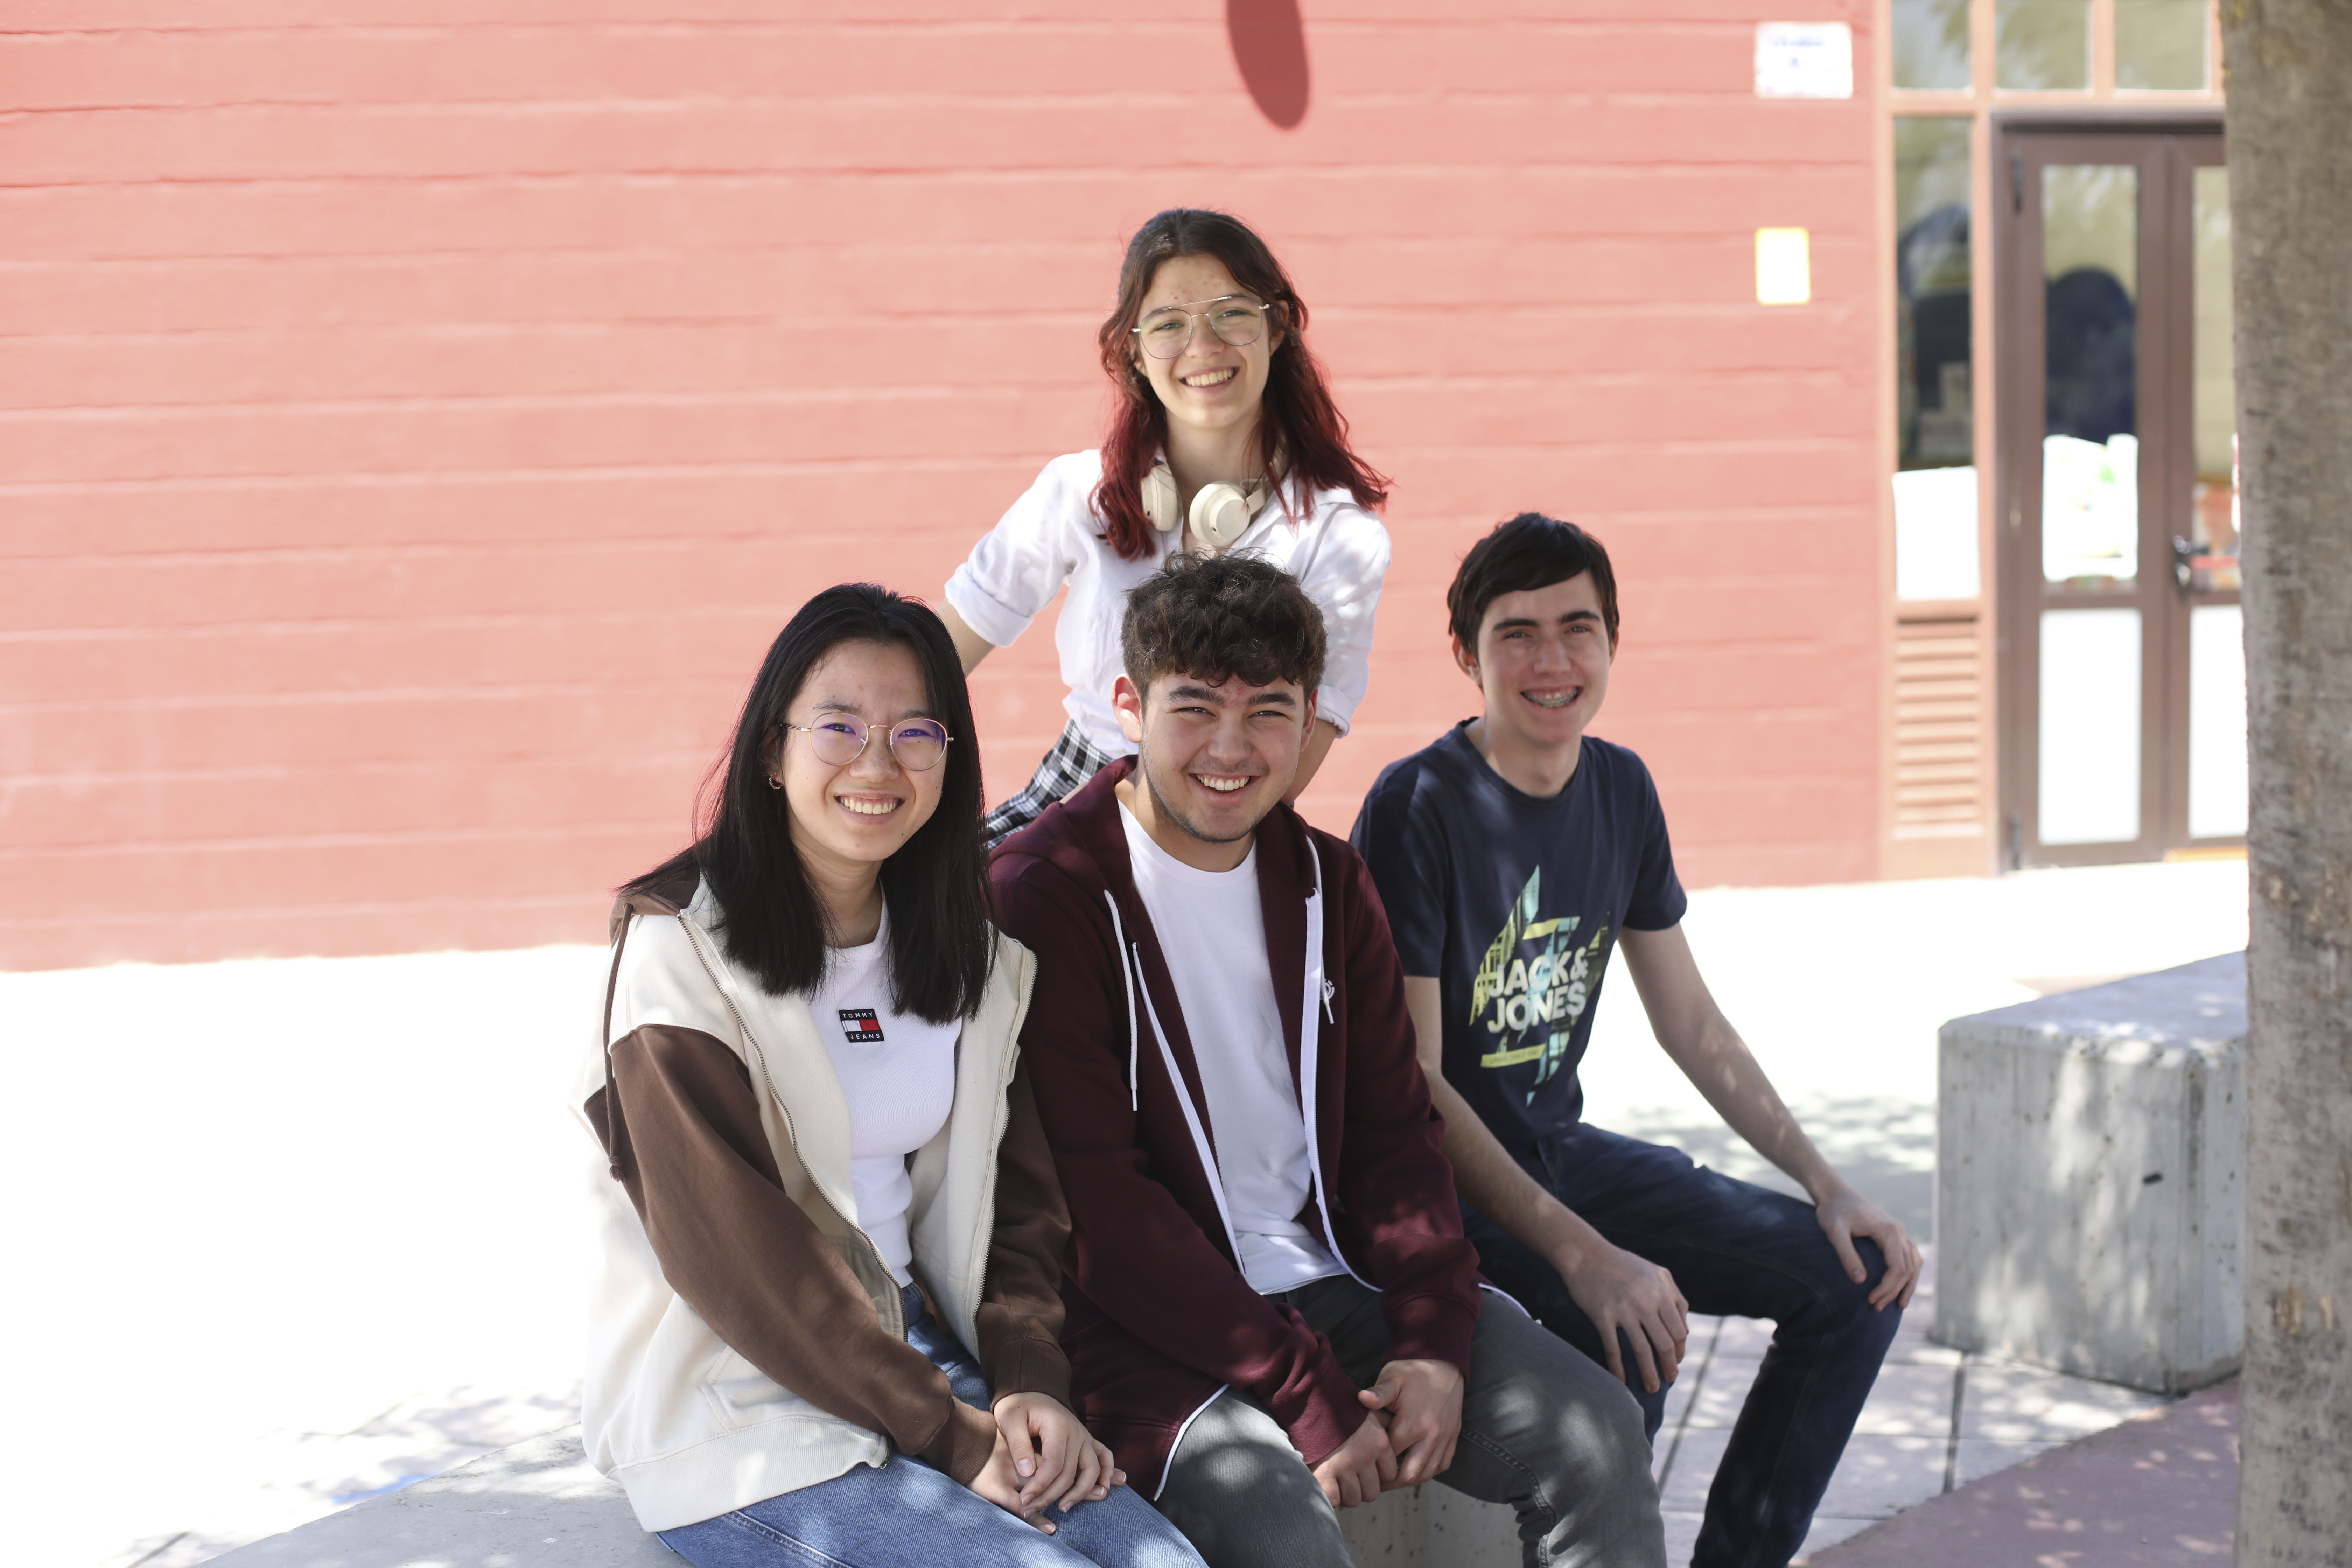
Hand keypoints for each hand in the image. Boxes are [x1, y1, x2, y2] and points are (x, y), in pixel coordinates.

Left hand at [977, 1393, 1119, 1524]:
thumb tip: (1028, 1473)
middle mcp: (1076, 1432)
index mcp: (1057, 1425)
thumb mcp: (1009, 1419)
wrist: (1031, 1393)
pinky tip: (1102, 1490)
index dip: (1040, 1486)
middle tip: (1030, 1509)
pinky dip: (1107, 1473)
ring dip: (1080, 1493)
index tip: (1024, 1500)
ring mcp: (1085, 1437)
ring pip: (1091, 1470)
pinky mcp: (1087, 1441)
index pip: (1053, 1464)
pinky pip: (1104, 1457)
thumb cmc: (1017, 1407)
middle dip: (1050, 1495)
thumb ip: (1018, 1444)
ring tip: (1062, 1508)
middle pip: (1070, 1473)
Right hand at [1310, 1409, 1397, 1507]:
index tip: (1364, 1468)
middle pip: (1372, 1492)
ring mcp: (1344, 1467)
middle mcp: (1365, 1457)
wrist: (1310, 1402)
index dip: (1376, 1474)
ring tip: (1335, 1478)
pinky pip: (1334, 1499)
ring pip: (1354, 1499)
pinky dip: (1329, 1496)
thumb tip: (1394, 1429)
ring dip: (1345, 1493)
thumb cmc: (1340, 1408)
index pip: (1389, 1475)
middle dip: (1361, 1488)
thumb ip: (1384, 1422)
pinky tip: (1325, 1482)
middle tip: (1348, 1476)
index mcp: (1379, 1443)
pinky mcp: (1324, 1475)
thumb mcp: (1368, 1412)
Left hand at [1357, 1358, 1463, 1485]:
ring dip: (1410, 1479)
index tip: (1364, 1467)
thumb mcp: (1393, 1378)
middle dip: (1391, 1482)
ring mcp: (1444, 1439)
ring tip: (1393, 1478)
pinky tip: (1416, 1467)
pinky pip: (1442, 1465)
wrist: (1445, 1363)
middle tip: (1376, 1481)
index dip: (1376, 1464)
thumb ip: (1378, 1393)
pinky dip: (1429, 1471)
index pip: (1390, 1459)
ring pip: (1427, 1474)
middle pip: (1409, 1475)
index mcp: (1412, 1426)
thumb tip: (1361, 1397)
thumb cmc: (1414, 1371)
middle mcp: (1431, 1437)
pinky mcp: (1453, 1437)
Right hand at [1558, 1237, 1688, 1392]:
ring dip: (1649, 1374)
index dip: (1679, 1351)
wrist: (1585, 1253)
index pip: (1679, 1332)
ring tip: (1651, 1388)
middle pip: (1664, 1344)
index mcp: (1662, 1292)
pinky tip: (1621, 1380)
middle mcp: (1646, 1302)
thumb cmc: (1622, 1264)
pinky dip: (1618, 1368)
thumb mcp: (1657, 1273)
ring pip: (1642, 1351)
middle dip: (1669, 1367)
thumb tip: (1686, 1331)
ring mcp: (1624, 1310)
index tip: (1675, 1362)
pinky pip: (1613, 1348)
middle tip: (1669, 1380)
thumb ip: (1676, 1297)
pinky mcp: (1602, 1316)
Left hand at [1812, 1181, 1923, 1310]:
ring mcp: (1898, 1232)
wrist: (1834, 1192)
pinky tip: (1900, 1286)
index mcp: (1889, 1230)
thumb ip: (1846, 1254)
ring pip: (1913, 1263)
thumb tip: (1860, 1281)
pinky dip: (1908, 1273)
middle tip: (1876, 1307)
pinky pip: (1908, 1257)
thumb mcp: (1834, 1230)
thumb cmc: (1832, 1210)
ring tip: (1898, 1306)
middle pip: (1908, 1268)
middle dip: (1894, 1290)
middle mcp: (1899, 1231)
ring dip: (1907, 1285)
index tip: (1871, 1300)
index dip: (1887, 1287)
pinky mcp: (1893, 1234)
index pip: (1898, 1267)